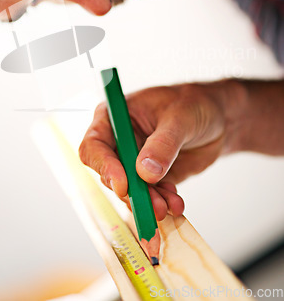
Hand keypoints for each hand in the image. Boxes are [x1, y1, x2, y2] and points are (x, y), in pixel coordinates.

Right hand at [79, 80, 241, 220]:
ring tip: (170, 207)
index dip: (104, 166)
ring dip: (148, 203)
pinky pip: (150, 197)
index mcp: (114, 117)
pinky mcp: (150, 178)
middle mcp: (118, 142)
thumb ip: (163, 144)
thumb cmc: (193, 104)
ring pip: (130, 191)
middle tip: (154, 206)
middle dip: (131, 193)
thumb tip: (145, 172)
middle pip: (110, 174)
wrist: (216, 118)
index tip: (124, 185)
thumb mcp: (180, 117)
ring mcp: (133, 162)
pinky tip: (176, 204)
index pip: (94, 146)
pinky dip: (162, 203)